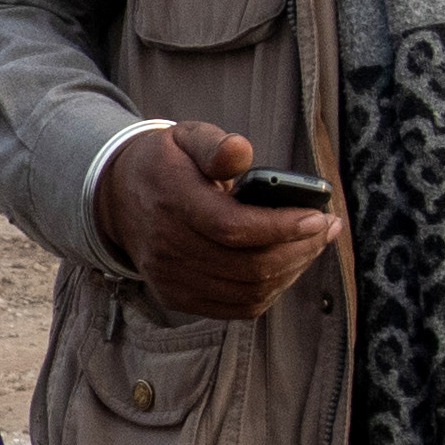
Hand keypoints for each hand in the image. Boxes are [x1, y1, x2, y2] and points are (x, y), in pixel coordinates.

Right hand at [97, 120, 342, 324]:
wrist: (117, 199)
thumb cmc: (164, 164)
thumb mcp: (185, 137)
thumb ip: (215, 144)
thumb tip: (242, 152)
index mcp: (172, 201)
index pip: (233, 227)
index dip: (282, 227)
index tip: (319, 216)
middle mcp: (167, 247)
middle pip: (248, 266)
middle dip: (300, 250)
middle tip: (327, 229)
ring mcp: (170, 278)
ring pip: (248, 291)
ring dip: (291, 271)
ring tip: (313, 245)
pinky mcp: (177, 296)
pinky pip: (237, 307)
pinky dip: (270, 291)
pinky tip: (287, 267)